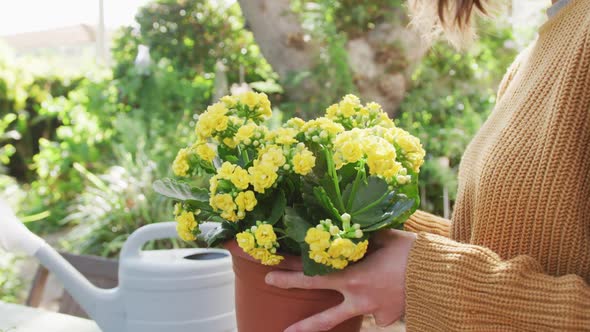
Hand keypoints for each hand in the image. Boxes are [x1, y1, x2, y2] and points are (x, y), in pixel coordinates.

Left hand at [265, 229, 416, 331]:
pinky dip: (378, 305)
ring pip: (341, 320)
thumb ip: (363, 238)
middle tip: (273, 304)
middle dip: (295, 306)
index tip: (271, 270)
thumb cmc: (413, 252)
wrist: (443, 277)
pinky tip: (391, 291)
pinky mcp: (388, 319)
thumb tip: (350, 230)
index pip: (314, 275)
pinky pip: (377, 313)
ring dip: (315, 326)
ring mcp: (373, 312)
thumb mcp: (385, 238)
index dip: (291, 272)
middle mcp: (358, 298)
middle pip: (321, 310)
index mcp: (353, 276)